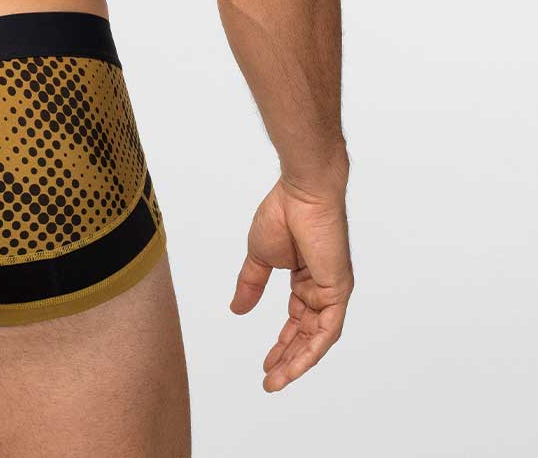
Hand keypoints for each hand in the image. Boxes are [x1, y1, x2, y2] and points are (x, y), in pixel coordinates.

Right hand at [230, 176, 352, 391]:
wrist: (302, 193)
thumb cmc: (283, 213)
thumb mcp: (259, 256)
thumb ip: (251, 284)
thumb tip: (237, 309)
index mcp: (305, 280)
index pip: (295, 321)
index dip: (282, 344)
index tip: (265, 364)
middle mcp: (321, 289)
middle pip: (306, 335)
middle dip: (288, 359)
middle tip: (270, 381)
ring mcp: (332, 291)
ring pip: (317, 338)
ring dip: (298, 362)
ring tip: (277, 380)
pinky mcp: (338, 290)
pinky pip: (327, 330)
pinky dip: (312, 349)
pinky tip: (296, 365)